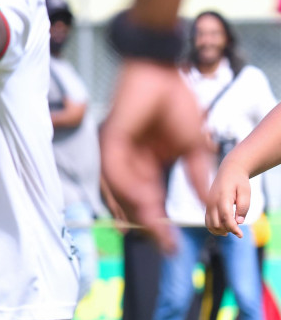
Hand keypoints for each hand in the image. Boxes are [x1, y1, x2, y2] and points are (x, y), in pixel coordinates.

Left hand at [100, 60, 210, 252]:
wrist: (161, 73)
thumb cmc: (175, 104)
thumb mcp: (192, 147)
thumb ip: (196, 175)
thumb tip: (210, 202)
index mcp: (146, 167)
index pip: (150, 203)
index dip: (161, 224)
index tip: (173, 246)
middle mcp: (128, 166)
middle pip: (132, 205)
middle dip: (148, 227)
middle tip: (165, 247)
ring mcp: (116, 156)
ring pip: (119, 194)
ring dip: (136, 214)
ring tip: (154, 232)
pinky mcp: (109, 143)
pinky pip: (114, 172)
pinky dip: (127, 188)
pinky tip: (144, 201)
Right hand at [206, 157, 252, 236]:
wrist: (228, 171)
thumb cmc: (239, 182)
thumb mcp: (246, 192)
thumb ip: (243, 207)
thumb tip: (239, 222)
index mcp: (222, 198)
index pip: (226, 218)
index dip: (233, 228)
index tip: (240, 235)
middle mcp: (211, 202)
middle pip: (216, 224)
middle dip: (227, 230)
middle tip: (238, 231)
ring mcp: (207, 204)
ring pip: (210, 224)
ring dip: (220, 231)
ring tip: (231, 231)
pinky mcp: (206, 206)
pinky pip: (207, 221)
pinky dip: (214, 228)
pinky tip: (223, 229)